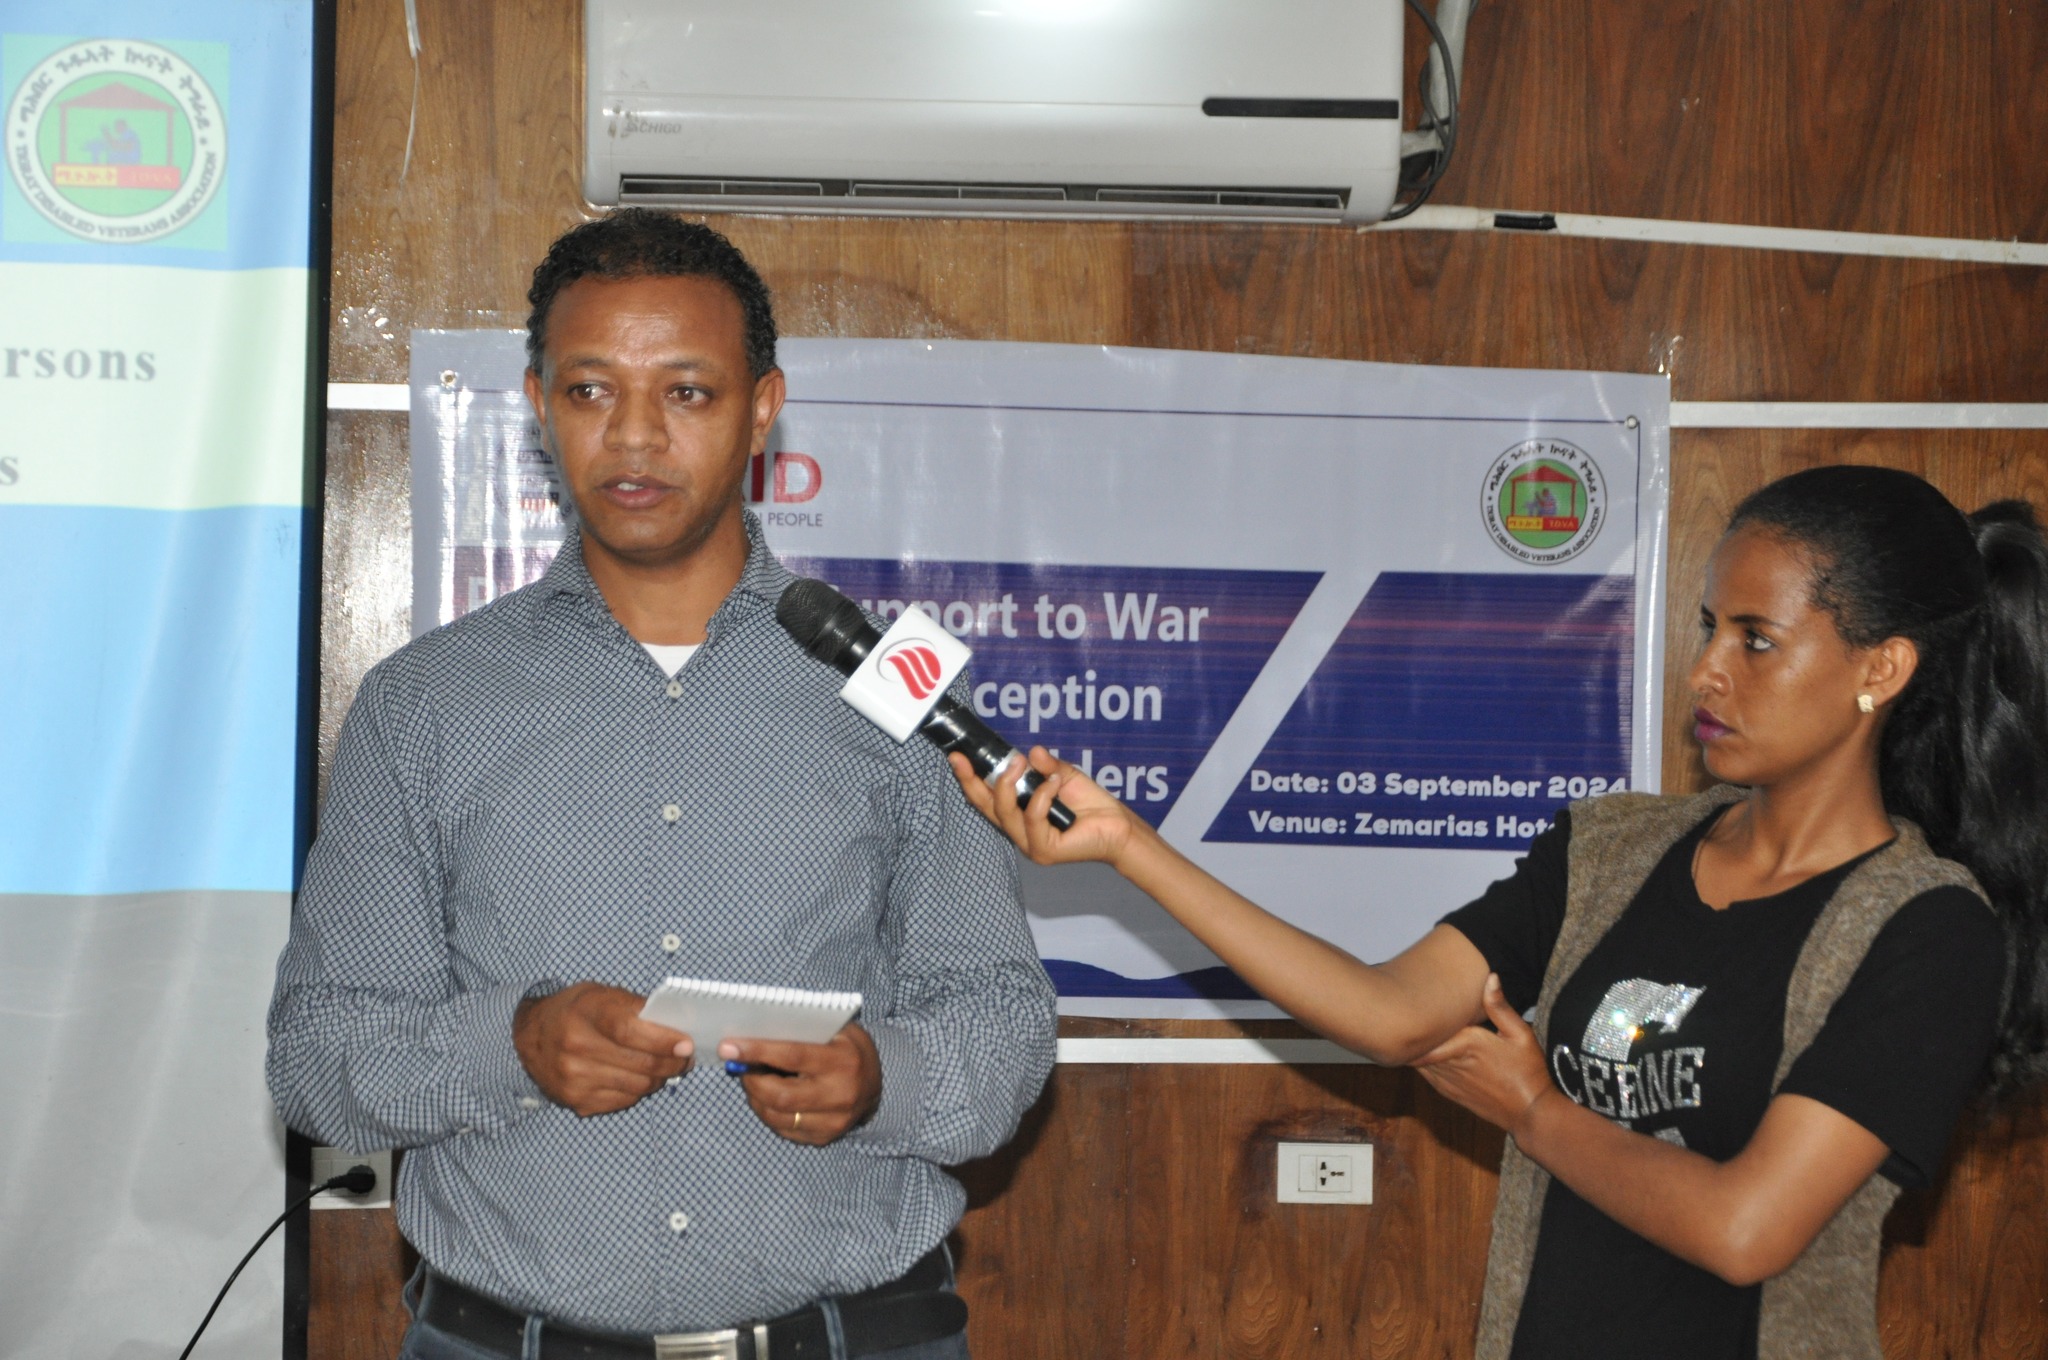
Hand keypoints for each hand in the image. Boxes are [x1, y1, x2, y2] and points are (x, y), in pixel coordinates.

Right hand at [514, 982, 692, 1116]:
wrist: (531, 1034)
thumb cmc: (575, 1010)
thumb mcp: (601, 994)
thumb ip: (636, 1007)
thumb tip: (678, 1024)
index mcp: (584, 1012)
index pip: (629, 1030)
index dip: (662, 1039)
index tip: (686, 1044)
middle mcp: (575, 1046)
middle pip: (639, 1063)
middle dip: (672, 1062)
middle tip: (685, 1058)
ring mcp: (573, 1077)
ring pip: (637, 1086)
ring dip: (660, 1078)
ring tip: (667, 1068)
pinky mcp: (575, 1100)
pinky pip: (623, 1101)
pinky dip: (639, 1091)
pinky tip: (640, 1078)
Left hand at [721, 1023, 881, 1145]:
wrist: (876, 1084)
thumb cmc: (847, 1049)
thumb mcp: (834, 1030)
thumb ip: (800, 1031)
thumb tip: (752, 1033)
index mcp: (844, 1061)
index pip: (793, 1056)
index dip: (757, 1051)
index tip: (728, 1047)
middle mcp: (840, 1095)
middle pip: (780, 1095)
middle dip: (750, 1080)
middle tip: (737, 1065)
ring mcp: (833, 1122)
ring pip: (777, 1116)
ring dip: (755, 1096)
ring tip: (751, 1079)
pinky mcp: (823, 1138)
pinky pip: (783, 1129)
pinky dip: (767, 1111)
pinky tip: (766, 1096)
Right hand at [947, 747, 1140, 867]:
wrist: (1118, 825)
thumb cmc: (1091, 805)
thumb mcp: (1063, 775)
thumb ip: (1045, 766)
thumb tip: (1030, 752)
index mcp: (1019, 815)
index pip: (986, 799)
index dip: (969, 779)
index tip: (957, 757)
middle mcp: (1019, 832)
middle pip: (986, 808)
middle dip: (971, 782)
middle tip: (964, 758)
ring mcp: (1030, 844)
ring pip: (1005, 813)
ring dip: (1009, 784)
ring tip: (1020, 764)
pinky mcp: (1044, 850)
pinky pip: (1032, 818)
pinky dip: (1042, 796)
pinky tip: (1056, 782)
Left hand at [1411, 974, 1558, 1138]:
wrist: (1529, 1112)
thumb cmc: (1528, 1070)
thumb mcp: (1521, 1033)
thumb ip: (1500, 1006)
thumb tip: (1491, 977)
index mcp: (1468, 1042)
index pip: (1430, 1026)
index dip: (1414, 1012)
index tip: (1404, 998)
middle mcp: (1452, 1061)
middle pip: (1419, 1042)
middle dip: (1408, 1027)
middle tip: (1395, 1010)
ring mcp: (1448, 1080)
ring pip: (1417, 1060)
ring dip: (1411, 1046)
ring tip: (1400, 1027)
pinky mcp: (1449, 1092)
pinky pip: (1424, 1074)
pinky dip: (1418, 1062)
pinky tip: (1415, 1051)